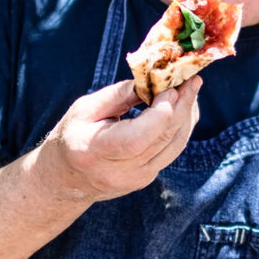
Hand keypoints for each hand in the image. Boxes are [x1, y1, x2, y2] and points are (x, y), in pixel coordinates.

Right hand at [37, 76, 200, 202]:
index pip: (138, 138)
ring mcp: (136, 179)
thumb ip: (118, 95)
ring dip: (187, 115)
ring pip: (175, 146)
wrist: (66, 179)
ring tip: (191, 88)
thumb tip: (152, 80)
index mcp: (95, 151)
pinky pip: (172, 150)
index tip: (172, 86)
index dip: (161, 112)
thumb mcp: (85, 109)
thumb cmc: (72, 136)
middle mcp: (119, 172)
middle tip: (192, 79)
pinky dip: (181, 126)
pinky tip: (183, 107)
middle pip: (162, 139)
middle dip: (182, 106)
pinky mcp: (147, 178)